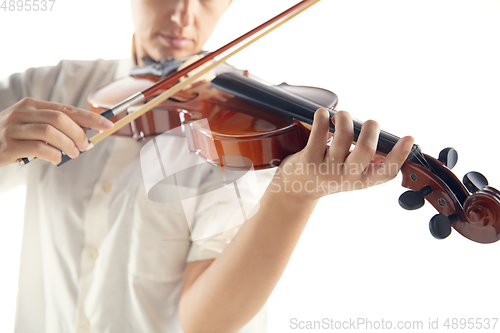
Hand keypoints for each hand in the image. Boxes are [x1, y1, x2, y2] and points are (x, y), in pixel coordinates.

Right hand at [0, 97, 113, 167]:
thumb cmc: (12, 137)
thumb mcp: (31, 125)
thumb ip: (54, 126)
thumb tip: (85, 133)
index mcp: (31, 105)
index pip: (67, 109)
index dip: (90, 117)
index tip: (108, 124)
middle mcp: (21, 113)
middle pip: (59, 118)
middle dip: (78, 133)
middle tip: (85, 146)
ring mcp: (13, 129)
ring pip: (49, 132)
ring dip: (67, 144)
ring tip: (73, 154)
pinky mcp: (8, 146)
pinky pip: (38, 149)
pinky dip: (53, 155)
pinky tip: (56, 160)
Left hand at [270, 108, 413, 202]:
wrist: (295, 190)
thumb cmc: (327, 176)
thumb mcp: (352, 175)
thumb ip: (370, 163)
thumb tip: (394, 146)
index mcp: (361, 180)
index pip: (386, 172)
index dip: (399, 155)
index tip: (409, 138)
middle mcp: (345, 177)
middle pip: (366, 149)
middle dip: (371, 128)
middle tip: (368, 122)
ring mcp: (326, 170)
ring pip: (343, 136)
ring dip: (345, 118)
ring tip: (341, 116)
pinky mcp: (308, 161)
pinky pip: (319, 134)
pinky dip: (323, 118)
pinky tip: (322, 114)